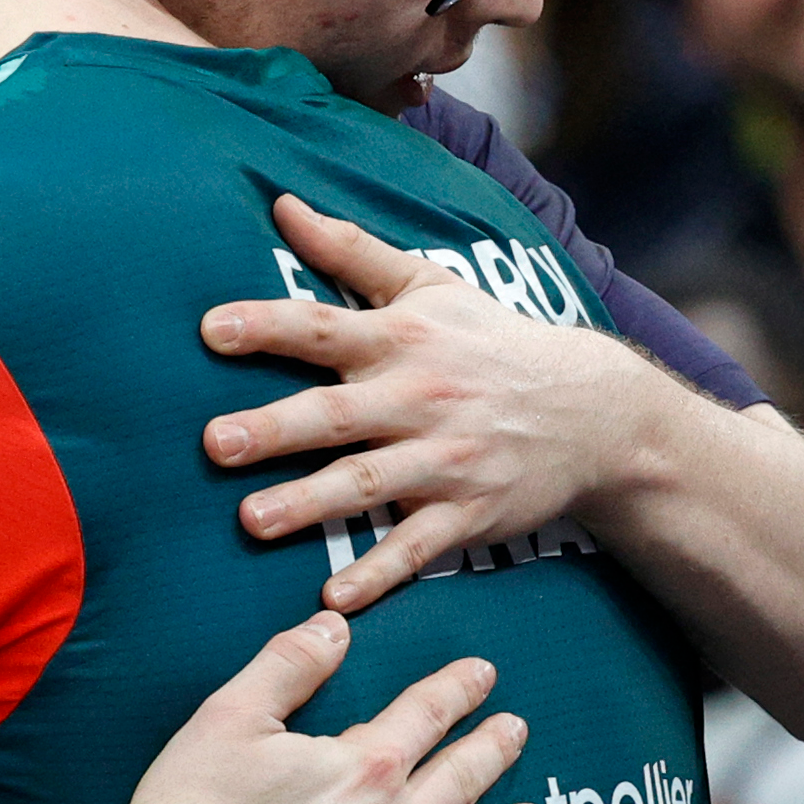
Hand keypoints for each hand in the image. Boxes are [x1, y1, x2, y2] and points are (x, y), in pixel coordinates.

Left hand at [201, 195, 671, 609]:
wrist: (592, 409)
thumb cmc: (491, 341)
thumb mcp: (431, 284)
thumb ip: (351, 250)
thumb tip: (282, 203)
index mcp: (403, 340)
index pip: (325, 328)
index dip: (269, 326)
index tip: (211, 329)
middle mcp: (420, 398)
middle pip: (337, 414)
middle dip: (275, 429)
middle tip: (212, 443)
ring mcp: (445, 461)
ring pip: (369, 485)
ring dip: (310, 505)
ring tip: (251, 521)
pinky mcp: (468, 513)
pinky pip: (416, 547)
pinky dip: (379, 573)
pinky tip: (334, 600)